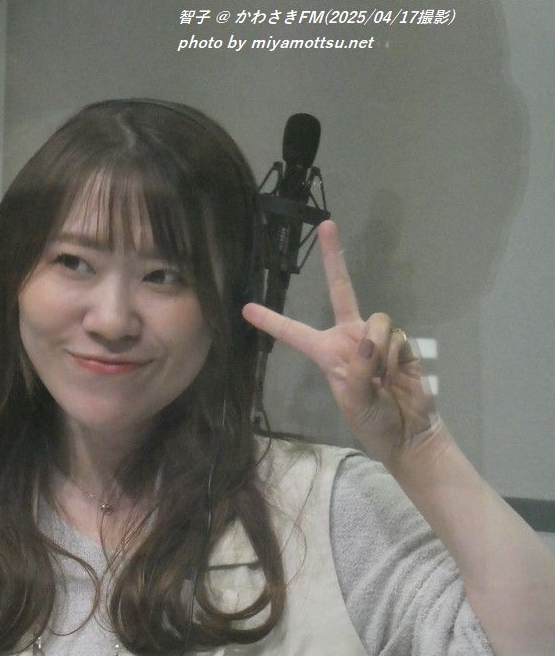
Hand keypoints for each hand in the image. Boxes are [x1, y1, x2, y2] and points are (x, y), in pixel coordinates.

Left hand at [242, 220, 440, 468]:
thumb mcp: (356, 403)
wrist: (409, 430)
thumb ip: (357, 373)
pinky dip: (394, 358)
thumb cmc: (374, 421)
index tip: (246, 309)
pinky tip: (396, 377)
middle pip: (341, 290)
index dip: (272, 320)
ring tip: (382, 381)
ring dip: (379, 352)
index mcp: (326, 353)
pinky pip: (394, 336)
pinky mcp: (400, 341)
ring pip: (376, 320)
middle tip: (326, 224)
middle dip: (334, 258)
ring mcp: (375, 337)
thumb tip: (368, 343)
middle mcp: (349, 338)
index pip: (294, 333)